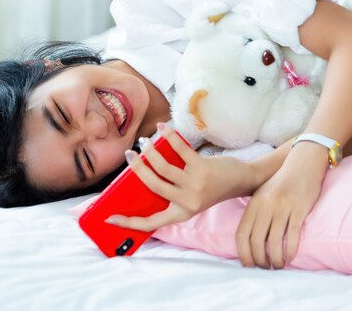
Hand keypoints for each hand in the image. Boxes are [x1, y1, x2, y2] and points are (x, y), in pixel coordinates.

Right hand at [107, 123, 258, 231]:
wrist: (241, 181)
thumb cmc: (211, 187)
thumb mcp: (190, 198)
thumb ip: (170, 193)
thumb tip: (143, 173)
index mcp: (180, 214)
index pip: (150, 223)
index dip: (128, 222)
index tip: (110, 218)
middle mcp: (186, 202)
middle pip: (152, 185)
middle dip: (136, 169)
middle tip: (129, 156)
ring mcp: (195, 185)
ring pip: (162, 168)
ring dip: (149, 152)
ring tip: (145, 143)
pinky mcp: (202, 168)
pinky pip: (179, 150)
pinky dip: (167, 137)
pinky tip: (161, 128)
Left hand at [235, 142, 328, 268]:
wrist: (302, 164)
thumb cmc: (281, 183)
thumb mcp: (262, 195)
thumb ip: (254, 214)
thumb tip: (249, 240)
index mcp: (253, 204)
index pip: (241, 234)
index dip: (243, 253)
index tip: (248, 265)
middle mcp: (265, 206)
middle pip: (256, 241)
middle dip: (259, 260)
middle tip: (265, 268)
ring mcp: (282, 207)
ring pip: (274, 241)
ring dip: (275, 259)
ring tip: (278, 265)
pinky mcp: (298, 209)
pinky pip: (292, 234)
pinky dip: (290, 250)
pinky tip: (290, 257)